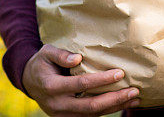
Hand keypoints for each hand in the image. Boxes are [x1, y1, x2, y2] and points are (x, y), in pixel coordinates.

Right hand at [22, 44, 140, 115]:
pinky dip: (108, 110)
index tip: (120, 73)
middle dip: (114, 99)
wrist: (29, 82)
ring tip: (134, 99)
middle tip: (134, 91)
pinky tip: (122, 104)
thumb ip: (60, 55)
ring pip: (93, 115)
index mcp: (52, 86)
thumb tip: (78, 58)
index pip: (81, 85)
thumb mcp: (46, 52)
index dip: (101, 80)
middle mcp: (58, 105)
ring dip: (115, 107)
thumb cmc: (42, 63)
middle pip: (90, 106)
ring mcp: (63, 115)